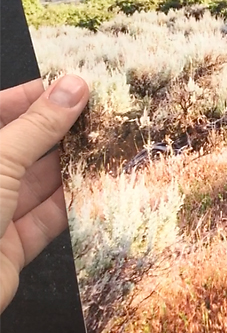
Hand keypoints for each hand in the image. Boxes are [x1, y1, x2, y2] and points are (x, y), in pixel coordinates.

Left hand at [1, 75, 88, 311]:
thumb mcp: (0, 160)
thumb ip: (39, 125)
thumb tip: (73, 86)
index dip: (30, 97)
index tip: (70, 86)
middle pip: (21, 148)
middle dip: (59, 132)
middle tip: (101, 114)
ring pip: (36, 183)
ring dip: (72, 167)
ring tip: (110, 146)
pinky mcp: (9, 246)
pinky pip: (46, 220)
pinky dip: (72, 205)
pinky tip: (99, 188)